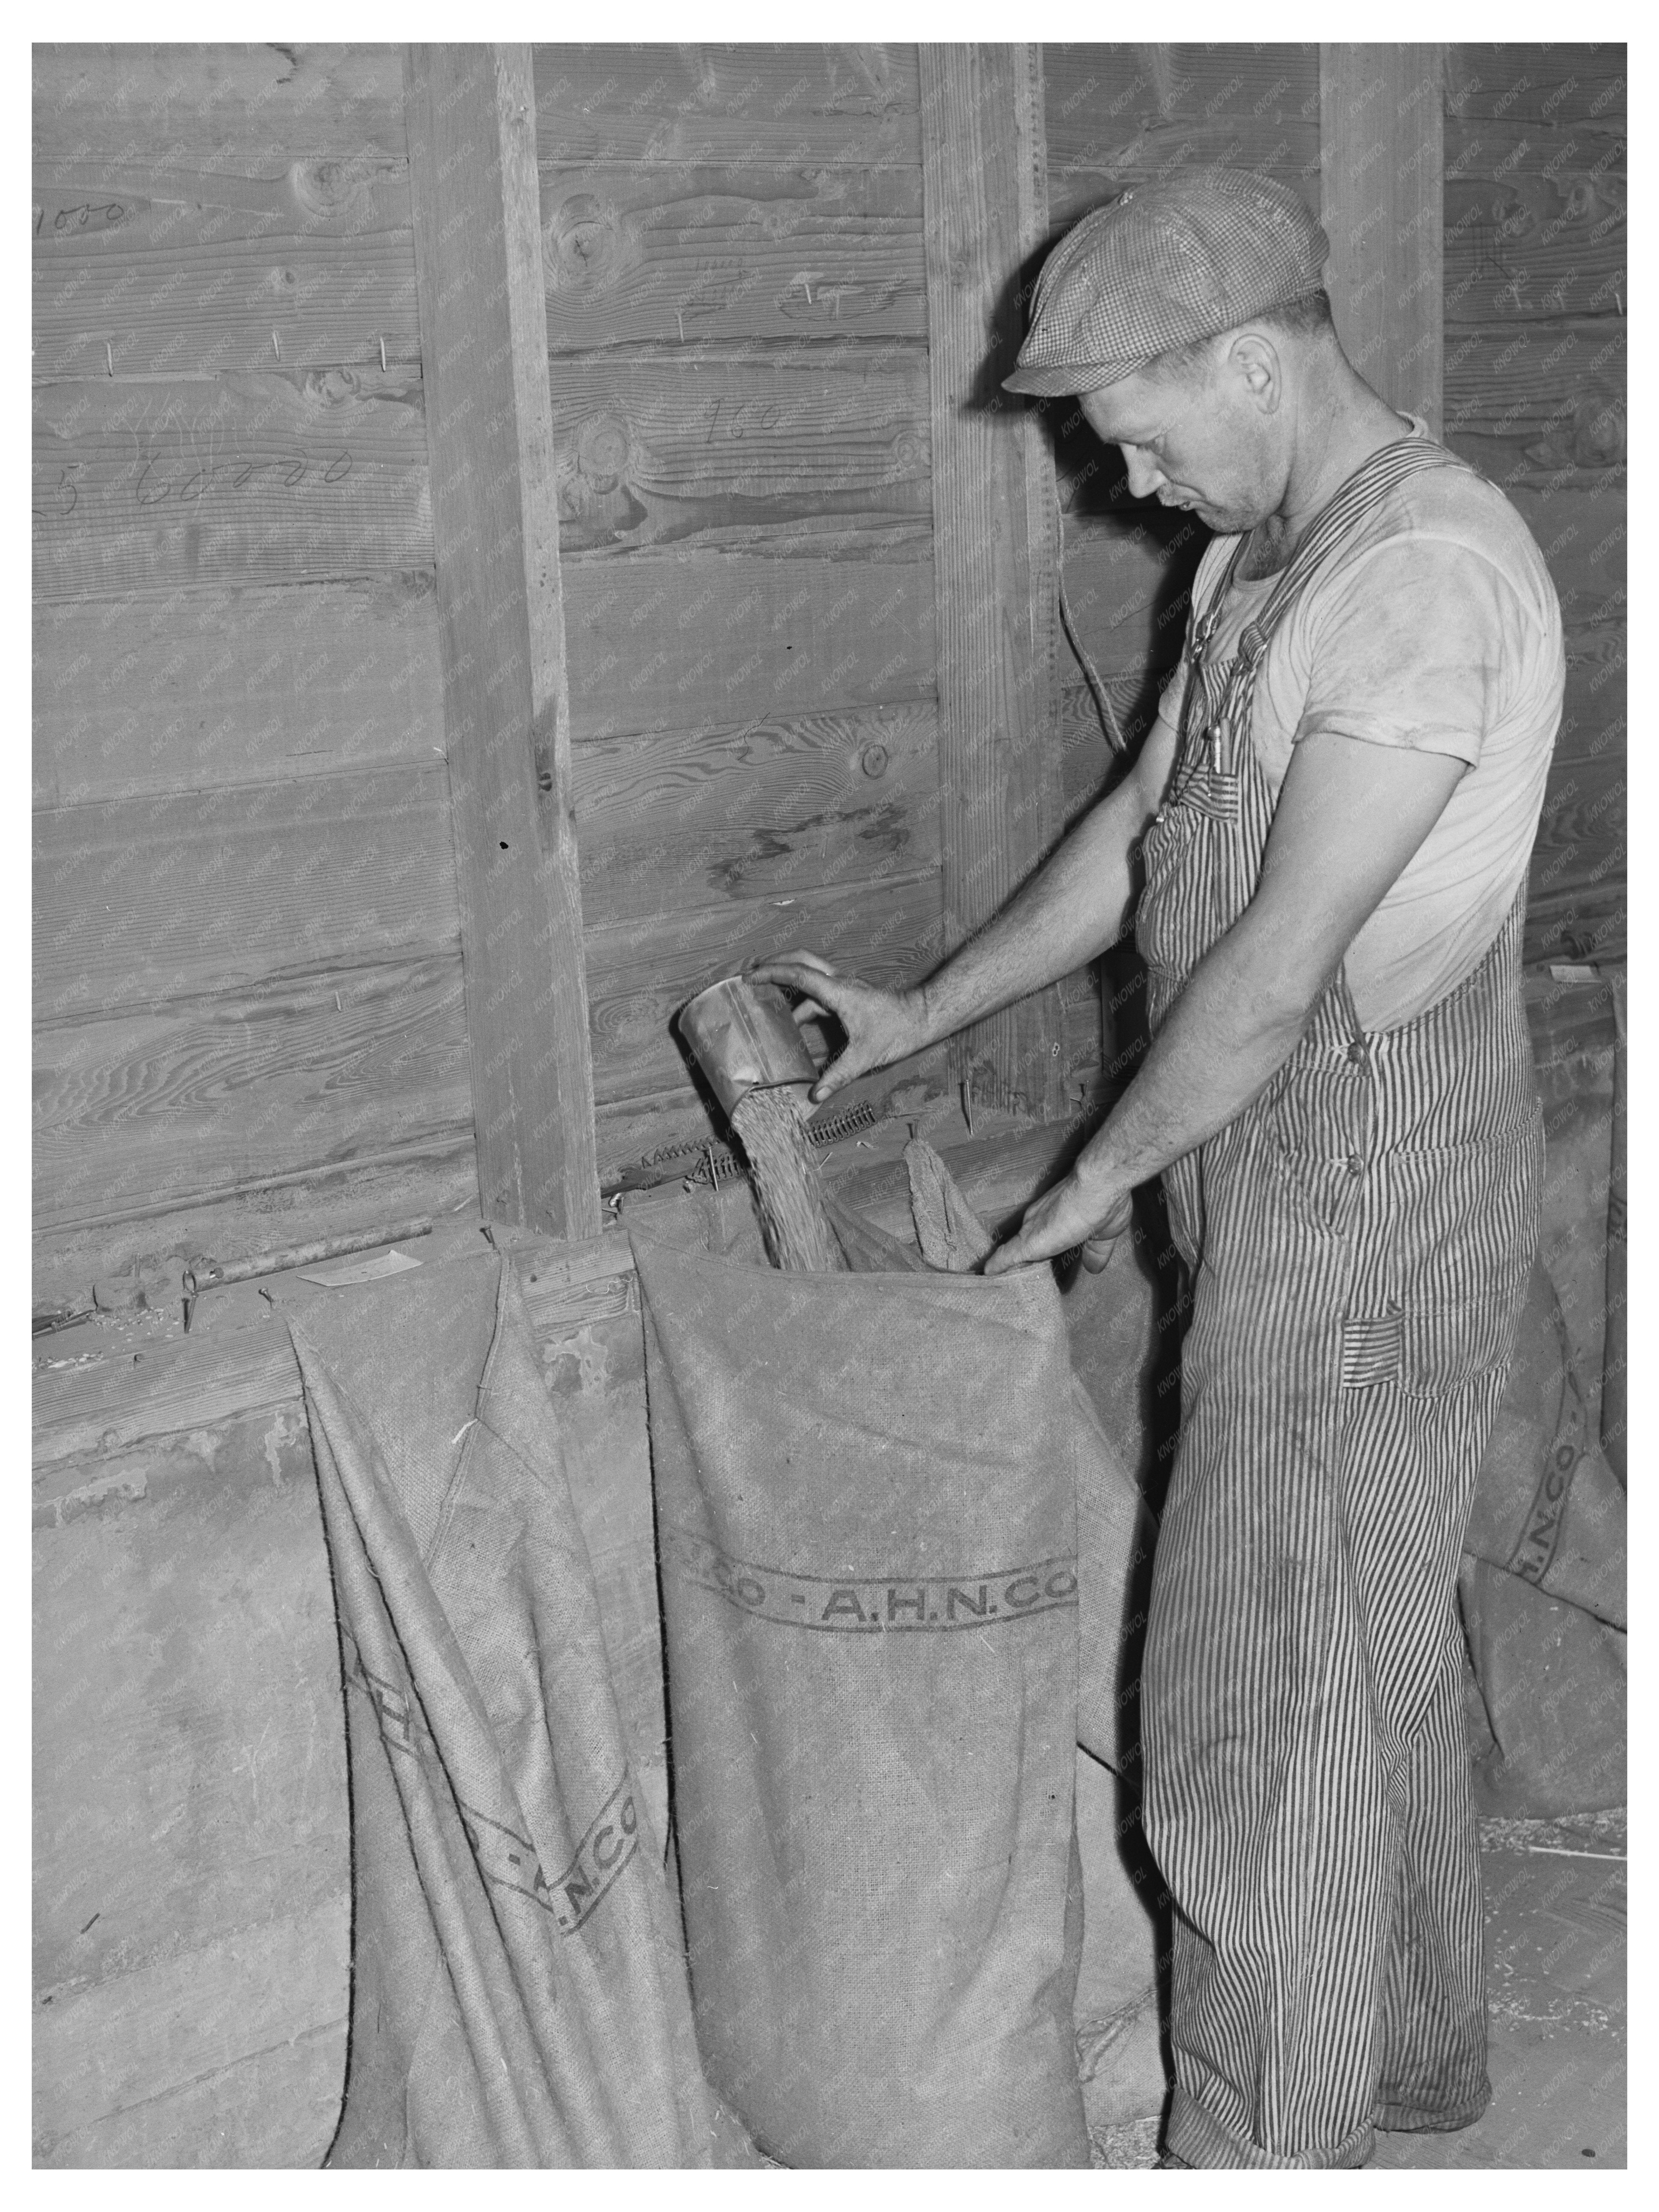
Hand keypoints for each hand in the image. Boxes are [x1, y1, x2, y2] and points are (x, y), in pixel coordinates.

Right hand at [744, 951, 926, 1103]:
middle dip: (774, 963)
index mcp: (838, 991)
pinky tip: (794, 1021)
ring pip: (809, 975)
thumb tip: (816, 1095)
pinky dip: (802, 1002)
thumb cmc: (897, 1031)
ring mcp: (844, 987)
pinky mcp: (848, 995)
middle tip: (751, 973)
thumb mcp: (866, 1056)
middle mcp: (839, 983)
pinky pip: (818, 992)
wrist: (922, 1018)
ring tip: (765, 997)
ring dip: (787, 982)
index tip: (749, 978)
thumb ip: (839, 1075)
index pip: (798, 974)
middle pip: (801, 959)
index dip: (771, 974)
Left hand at [983, 1172, 1133, 1277]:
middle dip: (1016, 1264)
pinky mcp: (1027, 1242)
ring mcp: (1030, 1231)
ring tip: (994, 1284)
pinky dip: (997, 1267)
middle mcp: (1037, 1222)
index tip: (1030, 1268)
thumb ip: (1095, 1252)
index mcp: (1053, 1220)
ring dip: (1004, 1269)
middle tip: (1008, 1280)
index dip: (1035, 1255)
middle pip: (1021, 1246)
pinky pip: (1006, 1257)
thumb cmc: (1105, 1203)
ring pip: (1010, 1253)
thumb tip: (1093, 1269)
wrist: (1099, 1186)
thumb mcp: (1104, 1235)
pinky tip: (987, 1276)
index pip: (1039, 1241)